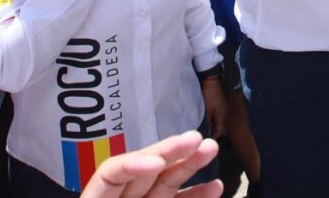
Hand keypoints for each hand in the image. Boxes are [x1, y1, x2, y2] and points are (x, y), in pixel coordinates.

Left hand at [79, 130, 221, 197]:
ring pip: (167, 181)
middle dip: (171, 152)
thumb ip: (114, 181)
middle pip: (145, 169)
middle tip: (195, 138)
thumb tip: (134, 164)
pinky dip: (198, 194)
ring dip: (189, 164)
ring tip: (210, 147)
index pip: (112, 172)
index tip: (156, 162)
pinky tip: (216, 186)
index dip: (134, 163)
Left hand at [202, 79, 226, 139]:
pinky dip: (210, 118)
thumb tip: (206, 135)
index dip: (211, 138)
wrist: (211, 77)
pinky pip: (214, 114)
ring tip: (201, 129)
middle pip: (218, 127)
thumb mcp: (207, 110)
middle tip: (200, 137)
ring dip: (210, 125)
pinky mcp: (218, 102)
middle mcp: (224, 113)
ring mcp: (222, 107)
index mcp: (222, 116)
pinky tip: (203, 119)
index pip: (218, 132)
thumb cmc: (209, 94)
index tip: (202, 143)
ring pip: (216, 120)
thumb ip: (207, 123)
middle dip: (210, 133)